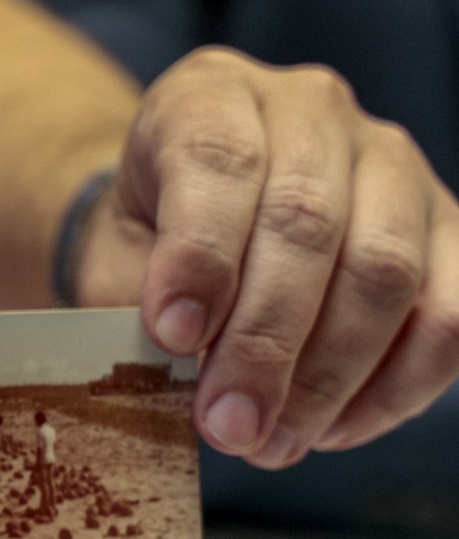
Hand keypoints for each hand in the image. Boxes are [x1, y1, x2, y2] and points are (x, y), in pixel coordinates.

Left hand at [76, 47, 458, 467]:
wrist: (185, 226)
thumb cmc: (146, 246)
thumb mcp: (114, 260)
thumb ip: (140, 303)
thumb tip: (183, 371)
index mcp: (210, 95)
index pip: (218, 163)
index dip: (200, 257)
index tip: (173, 339)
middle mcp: (310, 108)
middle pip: (308, 224)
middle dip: (265, 343)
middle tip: (228, 426)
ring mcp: (389, 161)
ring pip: (386, 269)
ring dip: (330, 376)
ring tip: (272, 443)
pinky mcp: (446, 225)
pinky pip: (451, 312)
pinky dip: (397, 385)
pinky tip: (334, 429)